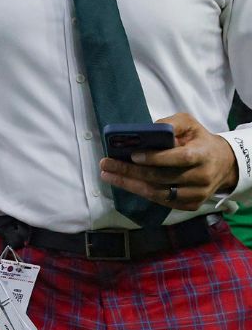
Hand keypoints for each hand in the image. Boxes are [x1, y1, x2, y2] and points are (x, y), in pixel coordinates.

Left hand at [100, 113, 239, 210]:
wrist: (223, 164)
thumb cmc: (200, 141)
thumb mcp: (190, 124)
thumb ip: (171, 124)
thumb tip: (146, 130)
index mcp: (203, 155)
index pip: (180, 158)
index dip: (156, 158)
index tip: (133, 155)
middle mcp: (202, 177)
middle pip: (162, 178)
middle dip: (131, 171)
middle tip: (106, 164)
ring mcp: (197, 194)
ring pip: (158, 193)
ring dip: (130, 184)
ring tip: (108, 174)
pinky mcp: (190, 205)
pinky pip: (161, 201)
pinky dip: (140, 191)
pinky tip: (123, 182)